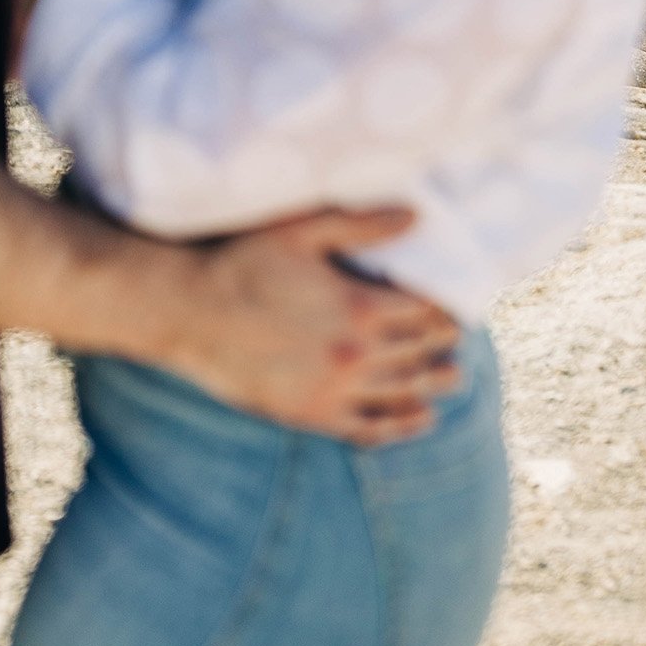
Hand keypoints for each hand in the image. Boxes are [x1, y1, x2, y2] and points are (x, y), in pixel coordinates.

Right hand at [166, 207, 460, 441]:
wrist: (187, 312)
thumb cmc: (240, 261)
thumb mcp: (299, 229)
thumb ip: (360, 224)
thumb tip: (415, 216)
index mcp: (359, 307)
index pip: (424, 313)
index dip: (445, 311)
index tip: (455, 309)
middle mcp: (355, 355)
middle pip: (418, 354)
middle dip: (443, 347)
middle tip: (458, 343)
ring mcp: (333, 390)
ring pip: (402, 394)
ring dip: (432, 387)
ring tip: (451, 380)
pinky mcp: (309, 414)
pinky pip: (367, 429)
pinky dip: (398, 427)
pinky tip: (414, 422)